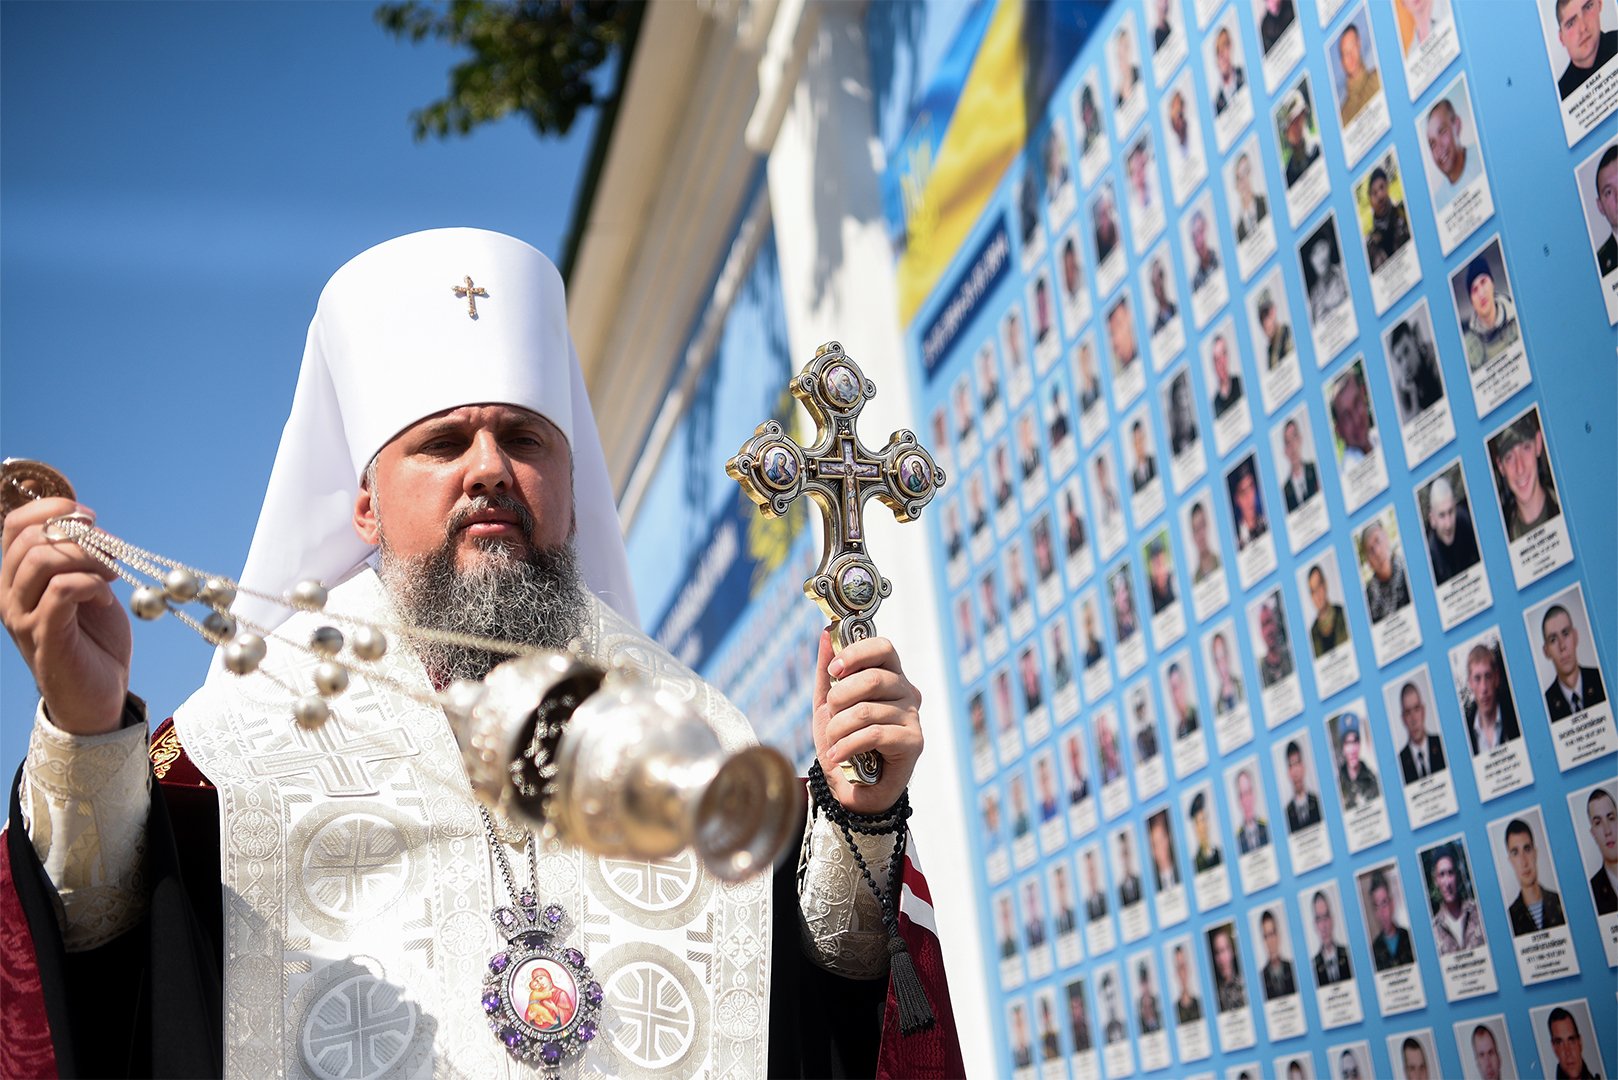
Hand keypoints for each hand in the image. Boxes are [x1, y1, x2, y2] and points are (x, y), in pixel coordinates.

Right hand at [1, 497, 131, 733]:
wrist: (98, 695)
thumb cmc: (93, 640)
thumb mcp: (88, 589)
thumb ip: (80, 559)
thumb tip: (88, 524)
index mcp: (17, 577)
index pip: (15, 524)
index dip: (52, 509)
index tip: (89, 515)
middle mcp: (9, 594)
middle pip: (29, 538)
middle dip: (78, 534)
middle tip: (112, 549)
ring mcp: (22, 616)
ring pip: (41, 560)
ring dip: (87, 557)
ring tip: (112, 573)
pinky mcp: (44, 635)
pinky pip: (61, 589)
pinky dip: (90, 582)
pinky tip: (105, 596)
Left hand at [812, 628, 922, 813]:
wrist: (849, 786)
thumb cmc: (842, 740)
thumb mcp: (826, 703)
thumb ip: (827, 669)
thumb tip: (826, 633)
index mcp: (890, 676)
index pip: (883, 647)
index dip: (856, 653)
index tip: (835, 670)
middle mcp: (907, 692)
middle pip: (875, 678)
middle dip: (840, 697)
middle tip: (831, 714)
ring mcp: (912, 717)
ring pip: (868, 710)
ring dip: (839, 728)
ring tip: (832, 742)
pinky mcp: (914, 742)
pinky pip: (874, 734)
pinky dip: (847, 745)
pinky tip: (837, 755)